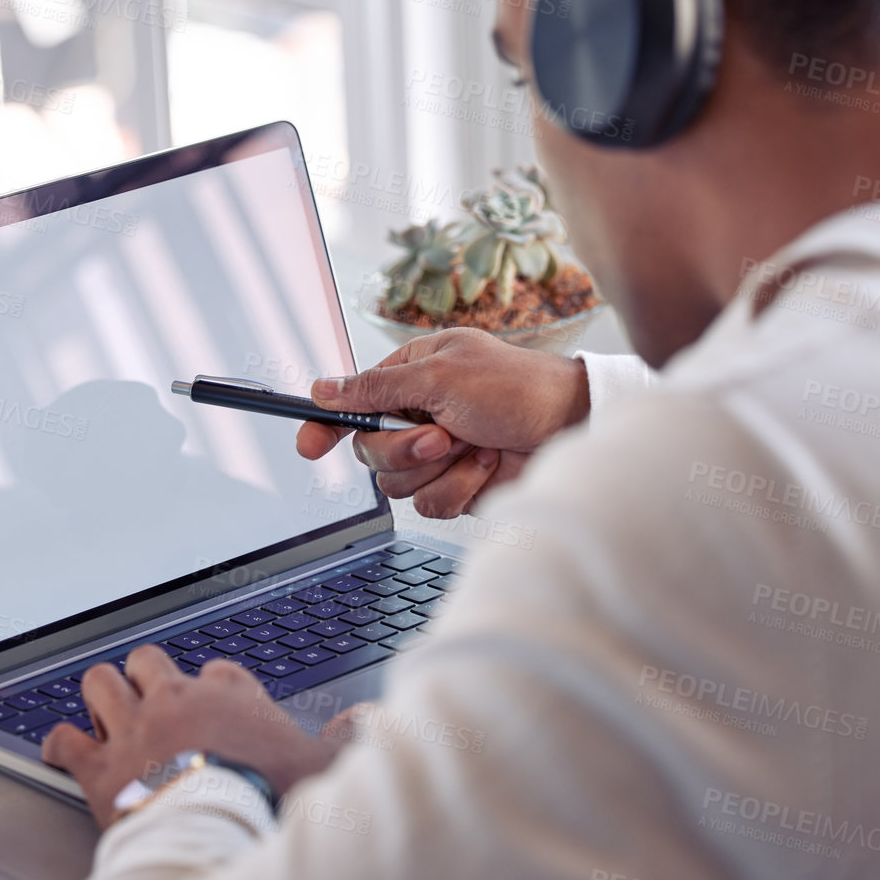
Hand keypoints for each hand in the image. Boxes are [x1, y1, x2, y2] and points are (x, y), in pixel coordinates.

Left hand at [41, 645, 352, 828]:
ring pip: (99, 683)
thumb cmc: (270, 799)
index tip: (215, 708)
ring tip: (108, 715)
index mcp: (227, 695)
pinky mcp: (99, 767)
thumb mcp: (322, 767)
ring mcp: (132, 729)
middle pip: (147, 661)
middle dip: (144, 679)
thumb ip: (344, 739)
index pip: (216, 669)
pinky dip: (60, 743)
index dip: (212, 688)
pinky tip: (65, 749)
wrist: (217, 833)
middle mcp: (175, 700)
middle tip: (150, 704)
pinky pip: (63, 738)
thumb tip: (365, 720)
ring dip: (100, 698)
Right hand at [296, 328, 589, 517]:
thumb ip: (376, 388)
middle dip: (404, 449)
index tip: (308, 446)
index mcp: (410, 376)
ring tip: (474, 446)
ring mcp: (438, 452)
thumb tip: (324, 388)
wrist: (571, 428)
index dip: (325, 425)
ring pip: (397, 483)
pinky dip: (459, 487)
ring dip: (438, 468)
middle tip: (442, 435)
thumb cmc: (517, 387)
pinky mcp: (457, 485)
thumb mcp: (440, 375)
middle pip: (369, 451)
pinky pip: (429, 504)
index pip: (352, 402)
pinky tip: (486, 465)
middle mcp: (419, 414)